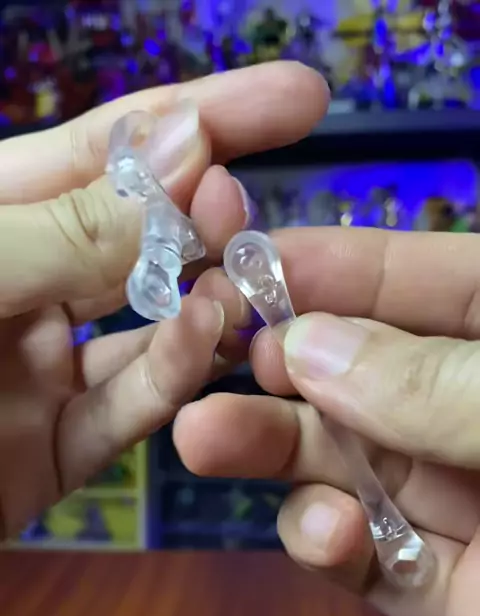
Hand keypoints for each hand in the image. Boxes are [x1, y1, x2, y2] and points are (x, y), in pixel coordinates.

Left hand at [0, 63, 327, 539]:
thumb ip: (65, 226)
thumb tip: (191, 155)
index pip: (109, 147)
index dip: (204, 114)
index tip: (298, 98)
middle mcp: (24, 285)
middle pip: (141, 235)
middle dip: (209, 215)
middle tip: (257, 212)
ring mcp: (41, 370)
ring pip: (148, 328)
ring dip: (203, 302)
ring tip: (249, 279)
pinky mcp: (55, 451)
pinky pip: (127, 408)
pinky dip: (172, 376)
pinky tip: (207, 340)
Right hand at [174, 227, 479, 615]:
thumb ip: (440, 385)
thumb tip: (314, 346)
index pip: (443, 284)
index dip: (349, 267)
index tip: (255, 262)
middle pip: (381, 379)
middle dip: (295, 368)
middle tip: (218, 358)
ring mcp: (474, 509)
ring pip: (361, 465)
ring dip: (285, 453)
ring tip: (202, 439)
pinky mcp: (453, 595)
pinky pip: (376, 557)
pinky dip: (336, 543)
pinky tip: (324, 537)